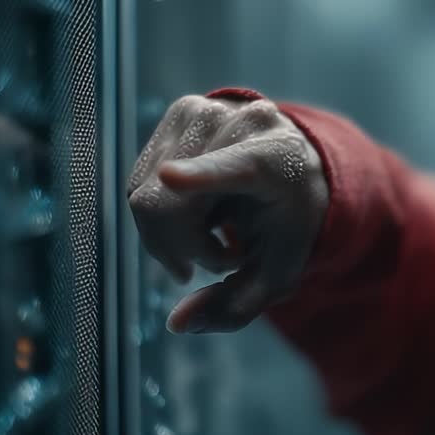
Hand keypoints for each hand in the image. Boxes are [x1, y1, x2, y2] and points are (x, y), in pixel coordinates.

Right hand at [127, 94, 328, 333]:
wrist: (296, 168)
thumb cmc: (288, 225)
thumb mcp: (277, 275)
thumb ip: (236, 308)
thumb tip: (177, 323)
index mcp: (280, 162)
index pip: (238, 169)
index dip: (203, 176)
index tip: (171, 178)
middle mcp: (245, 125)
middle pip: (168, 201)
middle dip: (181, 247)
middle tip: (219, 258)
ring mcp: (209, 110)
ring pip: (145, 191)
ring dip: (169, 232)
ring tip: (212, 231)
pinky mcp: (181, 110)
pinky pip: (138, 180)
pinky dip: (158, 211)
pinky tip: (194, 209)